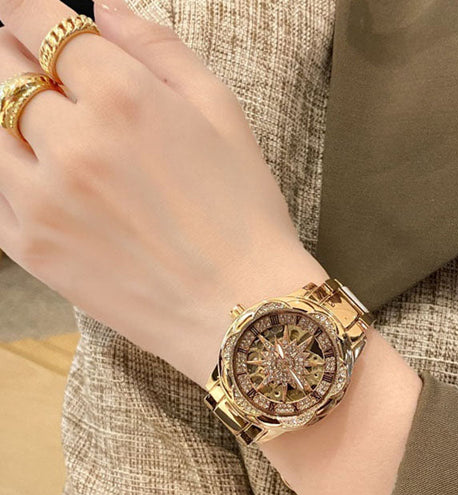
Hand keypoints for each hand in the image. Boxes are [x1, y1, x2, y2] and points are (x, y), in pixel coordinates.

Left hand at [0, 0, 326, 386]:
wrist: (237, 310)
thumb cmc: (242, 215)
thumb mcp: (221, 113)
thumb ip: (157, 48)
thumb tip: (103, 9)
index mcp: (122, 98)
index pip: (39, 21)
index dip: (26, 7)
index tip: (26, 11)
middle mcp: (71, 143)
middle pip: (1, 69)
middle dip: (13, 54)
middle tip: (32, 63)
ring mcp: (42, 200)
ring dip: (5, 112)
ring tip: (39, 121)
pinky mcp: (31, 248)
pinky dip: (5, 167)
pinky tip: (35, 169)